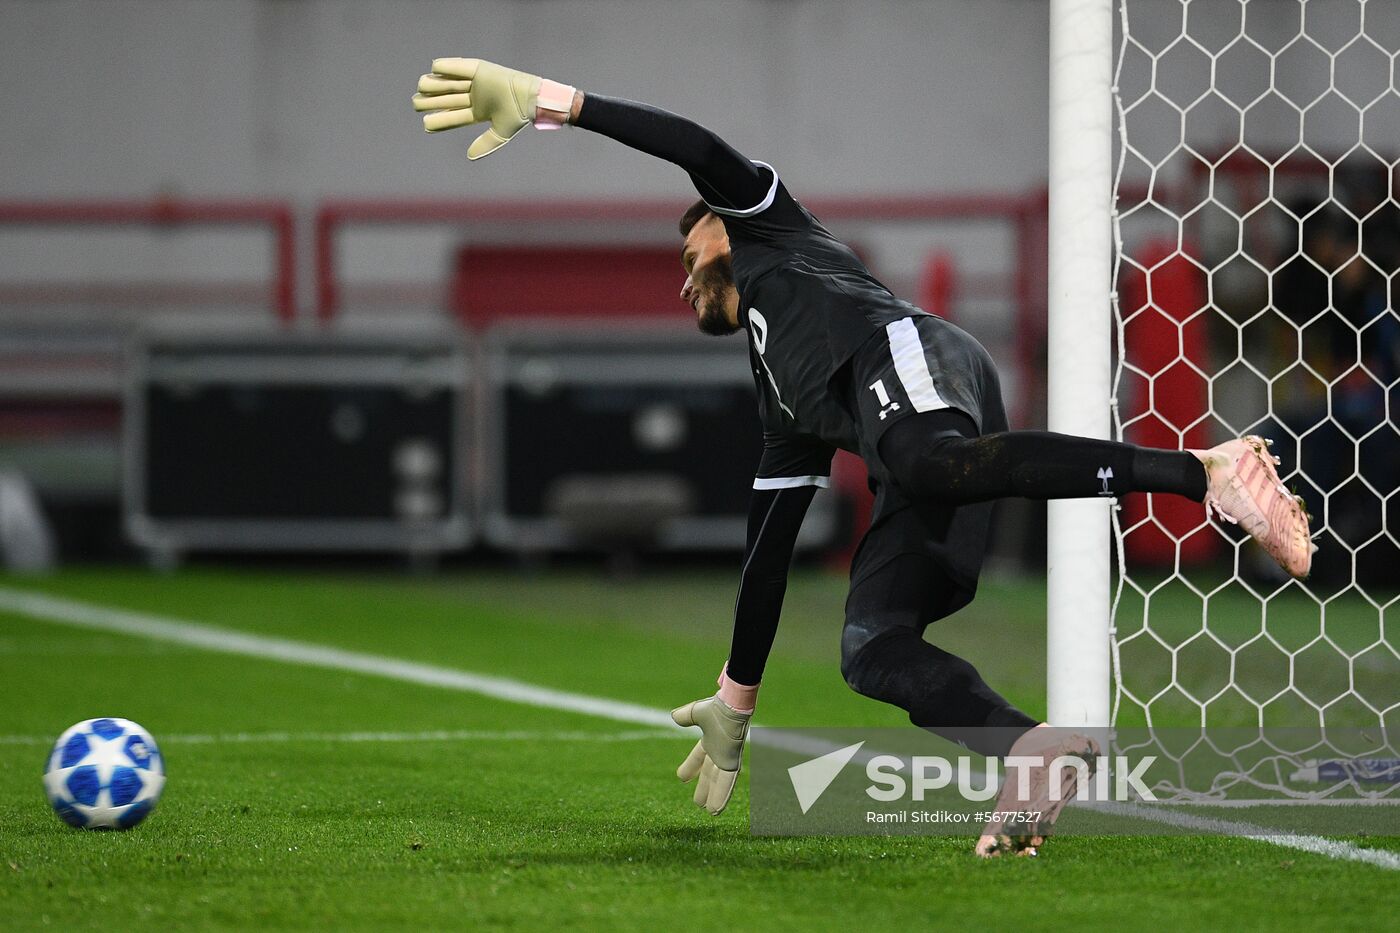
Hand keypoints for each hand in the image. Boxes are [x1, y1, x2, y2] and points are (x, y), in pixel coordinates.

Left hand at [413, 58, 569, 159]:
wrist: (530, 98)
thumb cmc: (518, 116)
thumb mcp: (500, 133)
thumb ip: (485, 144)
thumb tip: (469, 157)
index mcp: (478, 112)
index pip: (455, 116)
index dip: (440, 120)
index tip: (425, 123)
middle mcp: (474, 96)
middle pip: (448, 99)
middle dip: (431, 101)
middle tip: (415, 104)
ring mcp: (475, 82)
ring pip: (450, 83)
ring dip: (434, 85)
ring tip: (420, 87)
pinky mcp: (478, 69)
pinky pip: (458, 67)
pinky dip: (445, 67)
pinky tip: (432, 71)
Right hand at [671, 694, 751, 814]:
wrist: (731, 706)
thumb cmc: (716, 707)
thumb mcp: (696, 712)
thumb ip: (685, 716)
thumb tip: (674, 716)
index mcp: (710, 740)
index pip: (699, 757)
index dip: (691, 767)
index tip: (681, 778)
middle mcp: (719, 751)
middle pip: (710, 774)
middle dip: (704, 788)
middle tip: (698, 802)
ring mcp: (727, 758)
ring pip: (718, 783)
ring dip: (714, 797)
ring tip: (710, 812)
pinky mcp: (732, 764)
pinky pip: (726, 783)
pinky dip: (722, 796)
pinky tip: (717, 809)